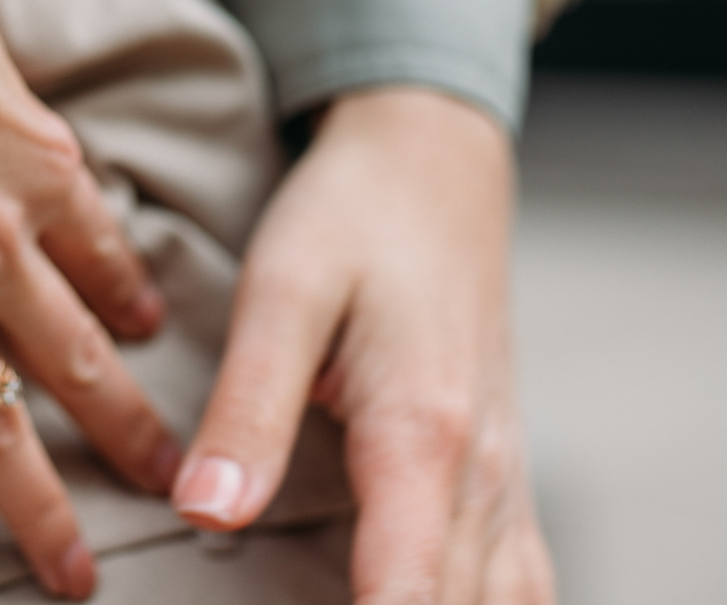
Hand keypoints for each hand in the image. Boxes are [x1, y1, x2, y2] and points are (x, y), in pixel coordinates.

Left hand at [172, 86, 554, 604]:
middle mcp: (484, 475)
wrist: (432, 164)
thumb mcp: (280, 294)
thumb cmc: (351, 219)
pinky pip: (522, 583)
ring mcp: (508, 480)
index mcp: (423, 437)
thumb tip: (204, 511)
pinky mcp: (506, 476)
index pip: (407, 598)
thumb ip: (246, 409)